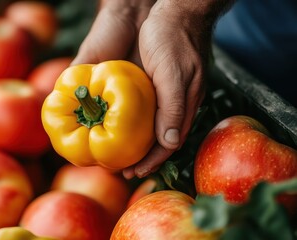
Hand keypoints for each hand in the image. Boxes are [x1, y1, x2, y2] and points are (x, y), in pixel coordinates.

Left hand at [72, 0, 217, 177]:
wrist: (174, 11)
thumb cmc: (173, 39)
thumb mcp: (173, 73)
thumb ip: (173, 108)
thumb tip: (170, 143)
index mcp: (183, 106)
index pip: (169, 143)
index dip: (153, 161)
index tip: (134, 173)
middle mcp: (176, 104)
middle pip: (161, 140)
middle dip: (144, 158)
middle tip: (123, 171)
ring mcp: (167, 95)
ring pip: (153, 128)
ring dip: (138, 145)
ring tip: (120, 157)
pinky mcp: (157, 85)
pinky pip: (147, 112)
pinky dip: (134, 126)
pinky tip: (122, 128)